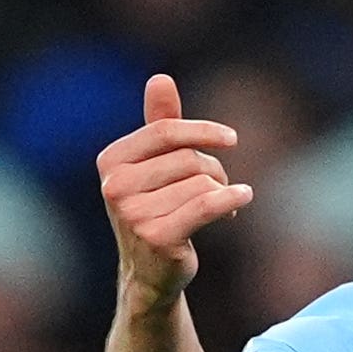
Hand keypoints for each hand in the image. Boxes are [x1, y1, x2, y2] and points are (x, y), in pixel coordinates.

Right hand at [97, 73, 249, 305]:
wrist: (150, 272)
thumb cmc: (156, 209)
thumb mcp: (154, 165)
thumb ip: (160, 123)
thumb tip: (160, 79)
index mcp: (110, 162)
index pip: (165, 132)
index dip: (202, 131)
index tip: (230, 140)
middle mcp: (115, 187)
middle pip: (188, 159)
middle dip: (214, 170)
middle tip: (220, 187)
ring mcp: (133, 214)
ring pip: (201, 183)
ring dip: (221, 191)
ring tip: (221, 206)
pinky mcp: (157, 237)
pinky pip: (207, 205)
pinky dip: (231, 200)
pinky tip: (242, 200)